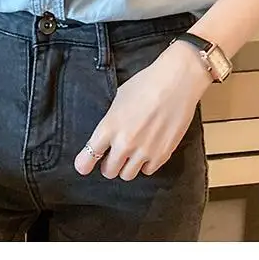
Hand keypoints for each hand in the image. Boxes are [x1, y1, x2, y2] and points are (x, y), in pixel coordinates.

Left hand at [75, 40, 211, 180]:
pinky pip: (148, 171)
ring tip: (129, 156)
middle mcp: (125, 143)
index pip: (90, 154)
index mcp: (110, 126)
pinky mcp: (162, 155)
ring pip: (127, 175)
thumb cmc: (145, 85)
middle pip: (109, 171)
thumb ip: (111, 121)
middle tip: (111, 158)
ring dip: (126, 167)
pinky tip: (146, 151)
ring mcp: (144, 151)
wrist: (175, 83)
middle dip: (107, 165)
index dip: (84, 163)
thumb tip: (108, 135)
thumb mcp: (119, 99)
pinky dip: (145, 164)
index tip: (82, 166)